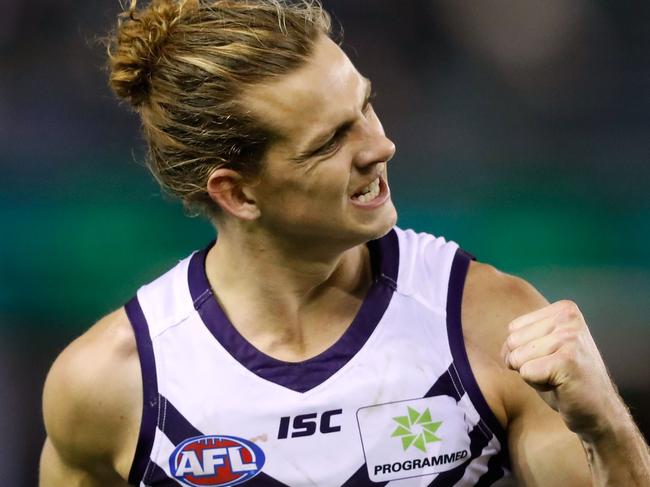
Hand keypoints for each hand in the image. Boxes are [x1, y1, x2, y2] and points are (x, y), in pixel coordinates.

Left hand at [501, 300, 624, 440]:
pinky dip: (537, 384)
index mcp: (564, 309)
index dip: (523, 351)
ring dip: (532, 374)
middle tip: (554, 372)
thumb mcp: (544, 347)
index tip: (550, 360)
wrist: (598, 411)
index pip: (513, 328)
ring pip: (517, 357)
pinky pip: (526, 372)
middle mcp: (568, 317)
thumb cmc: (565, 380)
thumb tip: (502, 344)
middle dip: (525, 363)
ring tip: (557, 377)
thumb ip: (524, 336)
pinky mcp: (567, 360)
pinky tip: (560, 385)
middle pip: (513, 341)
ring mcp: (569, 337)